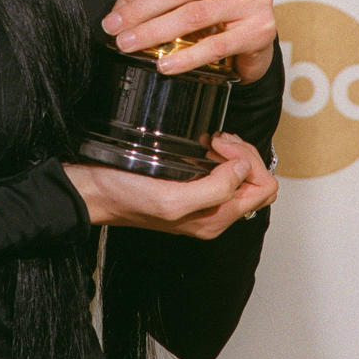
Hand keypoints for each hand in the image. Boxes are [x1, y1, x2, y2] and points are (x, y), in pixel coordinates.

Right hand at [63, 133, 277, 239]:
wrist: (96, 193)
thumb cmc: (126, 196)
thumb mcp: (172, 198)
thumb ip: (214, 190)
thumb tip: (243, 170)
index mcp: (215, 219)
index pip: (262, 189)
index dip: (248, 161)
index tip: (220, 145)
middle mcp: (215, 214)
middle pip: (258, 182)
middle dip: (245, 154)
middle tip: (219, 139)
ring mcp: (205, 201)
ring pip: (244, 176)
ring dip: (234, 152)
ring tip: (212, 139)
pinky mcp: (192, 188)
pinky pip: (224, 172)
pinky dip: (221, 154)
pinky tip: (204, 144)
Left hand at [100, 0, 275, 82]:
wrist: (253, 44)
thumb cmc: (218, 3)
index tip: (117, 9)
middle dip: (140, 12)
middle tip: (114, 30)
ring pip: (193, 15)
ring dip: (155, 33)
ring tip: (129, 46)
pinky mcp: (261, 29)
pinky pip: (216, 43)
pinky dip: (186, 56)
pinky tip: (164, 65)